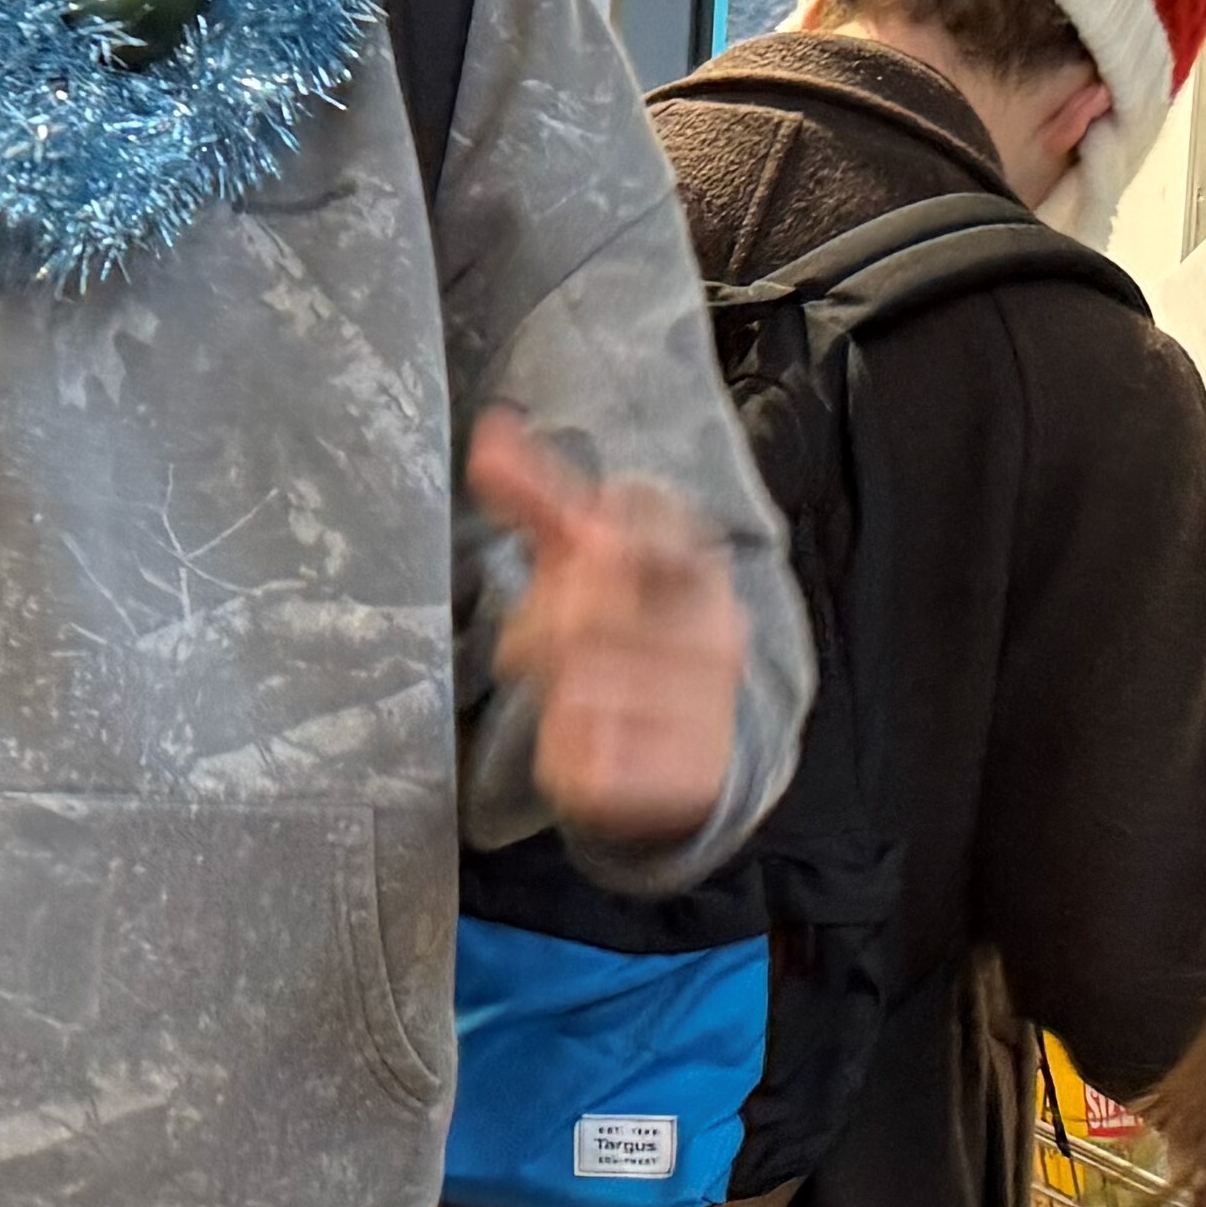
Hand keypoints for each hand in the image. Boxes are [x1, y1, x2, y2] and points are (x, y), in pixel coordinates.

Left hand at [471, 407, 746, 851]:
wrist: (700, 746)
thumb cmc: (631, 634)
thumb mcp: (591, 558)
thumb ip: (541, 495)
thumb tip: (488, 429)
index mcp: (699, 570)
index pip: (621, 539)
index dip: (576, 552)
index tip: (571, 559)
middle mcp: (716, 636)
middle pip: (583, 620)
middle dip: (540, 629)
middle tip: (533, 645)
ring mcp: (705, 708)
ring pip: (578, 696)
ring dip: (554, 699)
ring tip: (572, 695)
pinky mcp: (686, 777)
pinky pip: (588, 764)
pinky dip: (567, 758)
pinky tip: (589, 743)